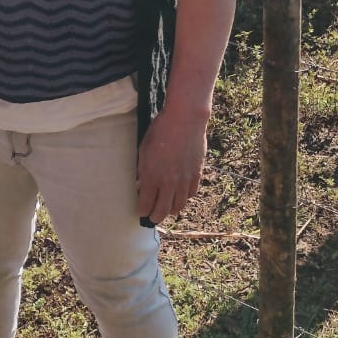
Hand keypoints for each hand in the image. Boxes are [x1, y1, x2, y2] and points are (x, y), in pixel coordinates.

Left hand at [135, 101, 209, 224]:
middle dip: (155, 217)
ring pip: (178, 206)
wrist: (185, 120)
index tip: (140, 210)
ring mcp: (184, 180)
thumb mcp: (144, 149)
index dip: (142, 210)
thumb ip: (143, 170)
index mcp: (152, 176)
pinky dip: (184, 198)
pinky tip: (180, 195)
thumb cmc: (160, 131)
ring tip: (166, 209)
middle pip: (162, 211)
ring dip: (170, 210)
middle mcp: (169, 182)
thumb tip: (140, 185)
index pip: (145, 205)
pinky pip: (191, 194)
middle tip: (152, 218)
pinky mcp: (197, 174)